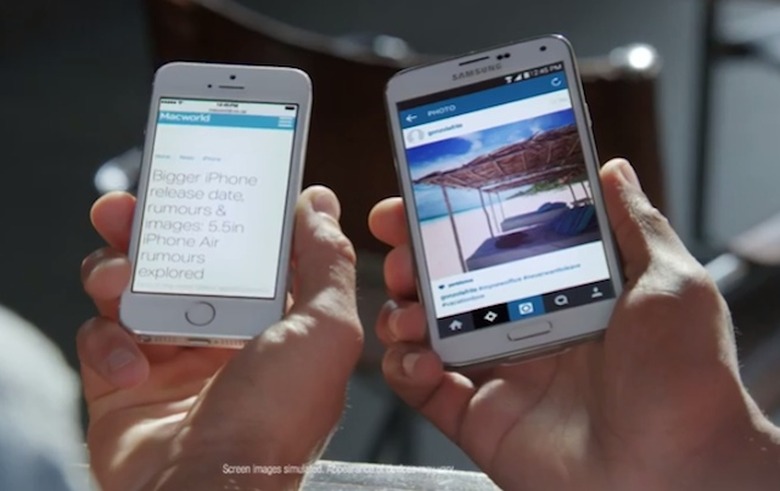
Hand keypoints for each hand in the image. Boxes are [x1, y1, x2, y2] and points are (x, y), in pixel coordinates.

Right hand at [78, 186, 362, 490]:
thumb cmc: (275, 419)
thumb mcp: (325, 330)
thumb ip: (328, 262)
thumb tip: (320, 205)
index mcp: (272, 318)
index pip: (243, 249)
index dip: (223, 214)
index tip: (203, 180)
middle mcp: (221, 334)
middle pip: (179, 260)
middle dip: (150, 230)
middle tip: (126, 211)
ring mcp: (170, 356)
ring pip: (131, 287)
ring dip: (116, 273)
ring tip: (117, 280)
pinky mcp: (123, 381)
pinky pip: (99, 337)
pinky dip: (105, 343)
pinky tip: (129, 363)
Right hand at [369, 159, 779, 490]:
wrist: (679, 472)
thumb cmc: (686, 378)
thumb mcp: (669, 282)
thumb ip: (633, 224)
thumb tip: (612, 171)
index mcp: (559, 294)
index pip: (491, 249)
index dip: (452, 224)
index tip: (419, 201)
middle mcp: (524, 330)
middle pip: (446, 287)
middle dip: (411, 261)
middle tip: (400, 250)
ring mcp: (500, 375)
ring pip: (424, 334)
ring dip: (402, 313)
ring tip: (410, 311)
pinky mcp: (481, 419)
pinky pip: (424, 390)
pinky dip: (406, 368)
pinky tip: (422, 356)